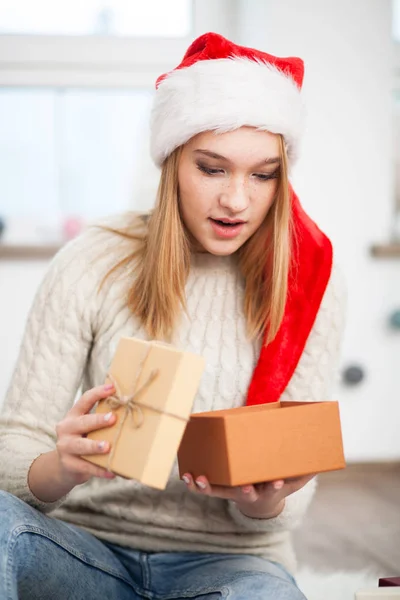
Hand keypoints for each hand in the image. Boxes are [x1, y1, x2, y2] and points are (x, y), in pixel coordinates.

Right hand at [55, 383, 117, 486]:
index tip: (112, 388)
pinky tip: (111, 472)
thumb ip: (102, 420)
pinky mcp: (68, 464)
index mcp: (73, 415)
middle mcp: (66, 428)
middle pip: (83, 422)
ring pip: (81, 445)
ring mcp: (65, 447)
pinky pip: (85, 467)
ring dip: (94, 446)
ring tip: (107, 447)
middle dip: (98, 420)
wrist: (65, 466)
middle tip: (112, 418)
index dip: (98, 393)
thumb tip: (132, 410)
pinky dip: (99, 470)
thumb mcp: (88, 428)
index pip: (84, 400)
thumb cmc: (84, 440)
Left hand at [182, 472, 314, 518]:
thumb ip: (306, 470)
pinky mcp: (221, 489)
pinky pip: (206, 487)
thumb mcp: (294, 480)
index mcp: (268, 490)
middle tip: (243, 487)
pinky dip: (194, 483)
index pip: (272, 489)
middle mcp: (250, 493)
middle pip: (245, 493)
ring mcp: (233, 492)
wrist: (261, 506)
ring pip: (219, 492)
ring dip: (208, 486)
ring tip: (198, 478)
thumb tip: (325, 457)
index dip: (273, 486)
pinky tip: (186, 474)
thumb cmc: (278, 484)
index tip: (275, 482)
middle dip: (244, 490)